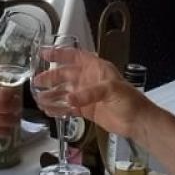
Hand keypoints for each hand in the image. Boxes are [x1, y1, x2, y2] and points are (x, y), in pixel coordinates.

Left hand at [0, 80, 20, 139]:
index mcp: (1, 89)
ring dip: (1, 120)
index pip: (12, 91)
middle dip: (3, 108)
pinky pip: (7, 132)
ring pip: (13, 120)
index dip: (7, 95)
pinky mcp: (0, 127)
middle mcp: (6, 102)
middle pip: (15, 106)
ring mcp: (4, 115)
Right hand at [33, 47, 151, 140]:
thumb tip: (69, 98)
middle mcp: (89, 79)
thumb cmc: (129, 100)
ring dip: (52, 95)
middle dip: (50, 78)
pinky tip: (49, 111)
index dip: (59, 53)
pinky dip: (58, 109)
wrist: (137, 121)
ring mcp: (87, 95)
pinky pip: (68, 107)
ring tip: (39, 99)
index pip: (75, 56)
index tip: (44, 53)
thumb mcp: (112, 90)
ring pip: (64, 92)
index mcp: (96, 68)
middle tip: (37, 82)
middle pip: (66, 75)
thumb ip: (89, 93)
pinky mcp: (86, 110)